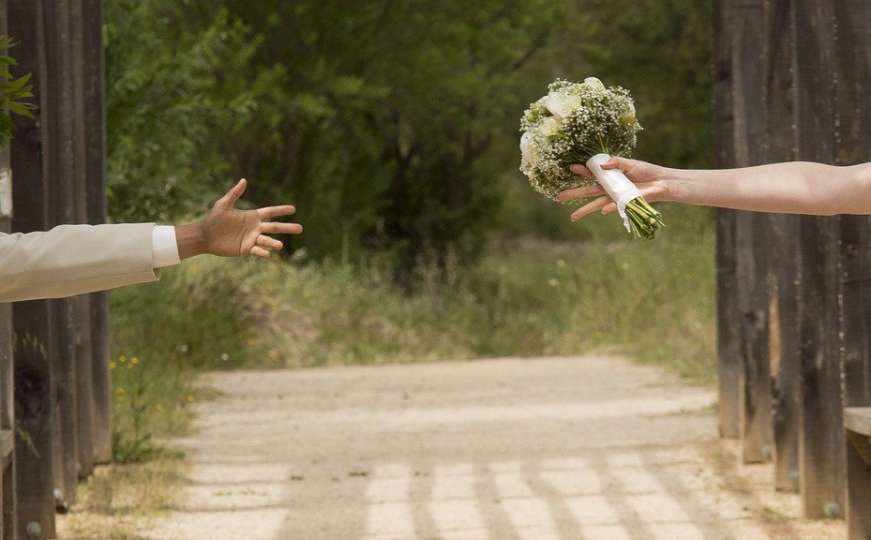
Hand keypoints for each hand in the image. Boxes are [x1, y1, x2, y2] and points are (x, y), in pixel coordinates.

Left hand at [176, 179, 302, 259]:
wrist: (205, 236)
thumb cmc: (214, 219)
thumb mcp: (223, 204)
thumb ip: (234, 193)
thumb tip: (244, 180)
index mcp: (252, 216)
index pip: (270, 212)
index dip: (281, 210)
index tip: (293, 208)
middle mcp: (255, 228)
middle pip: (274, 227)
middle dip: (287, 227)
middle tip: (301, 228)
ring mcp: (251, 239)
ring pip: (267, 240)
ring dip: (274, 242)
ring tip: (281, 245)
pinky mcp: (246, 249)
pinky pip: (257, 250)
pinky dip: (263, 252)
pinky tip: (268, 253)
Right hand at [556, 157, 670, 220]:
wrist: (661, 183)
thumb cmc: (646, 172)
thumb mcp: (631, 163)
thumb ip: (616, 162)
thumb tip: (602, 165)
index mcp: (609, 176)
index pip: (592, 173)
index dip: (581, 171)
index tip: (571, 168)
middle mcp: (609, 188)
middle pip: (587, 191)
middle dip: (573, 194)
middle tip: (558, 197)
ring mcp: (615, 197)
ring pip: (596, 205)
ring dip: (584, 210)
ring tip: (572, 217)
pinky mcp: (624, 203)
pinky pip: (614, 207)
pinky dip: (609, 208)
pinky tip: (603, 210)